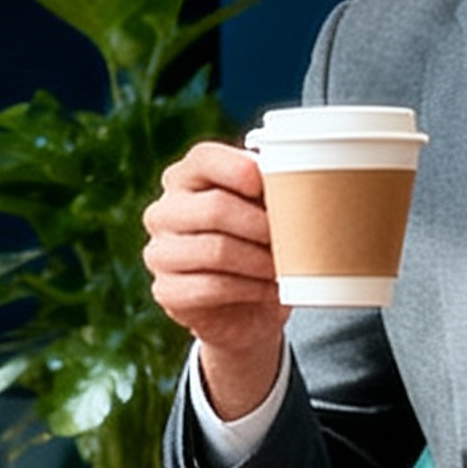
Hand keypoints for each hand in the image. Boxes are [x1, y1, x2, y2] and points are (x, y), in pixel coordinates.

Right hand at [144, 141, 287, 418]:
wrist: (245, 308)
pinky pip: (212, 287)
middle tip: (295, 236)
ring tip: (286, 266)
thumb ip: (272, 189)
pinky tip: (271, 290)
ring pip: (216, 250)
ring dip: (261, 261)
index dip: (241, 170)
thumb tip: (307, 175)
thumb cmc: (259, 246)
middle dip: (263, 225)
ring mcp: (159, 252)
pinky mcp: (166, 291)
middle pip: (215, 207)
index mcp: (185, 177)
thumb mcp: (265, 211)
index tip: (272, 188)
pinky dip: (251, 289)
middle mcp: (164, 211)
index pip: (205, 158)